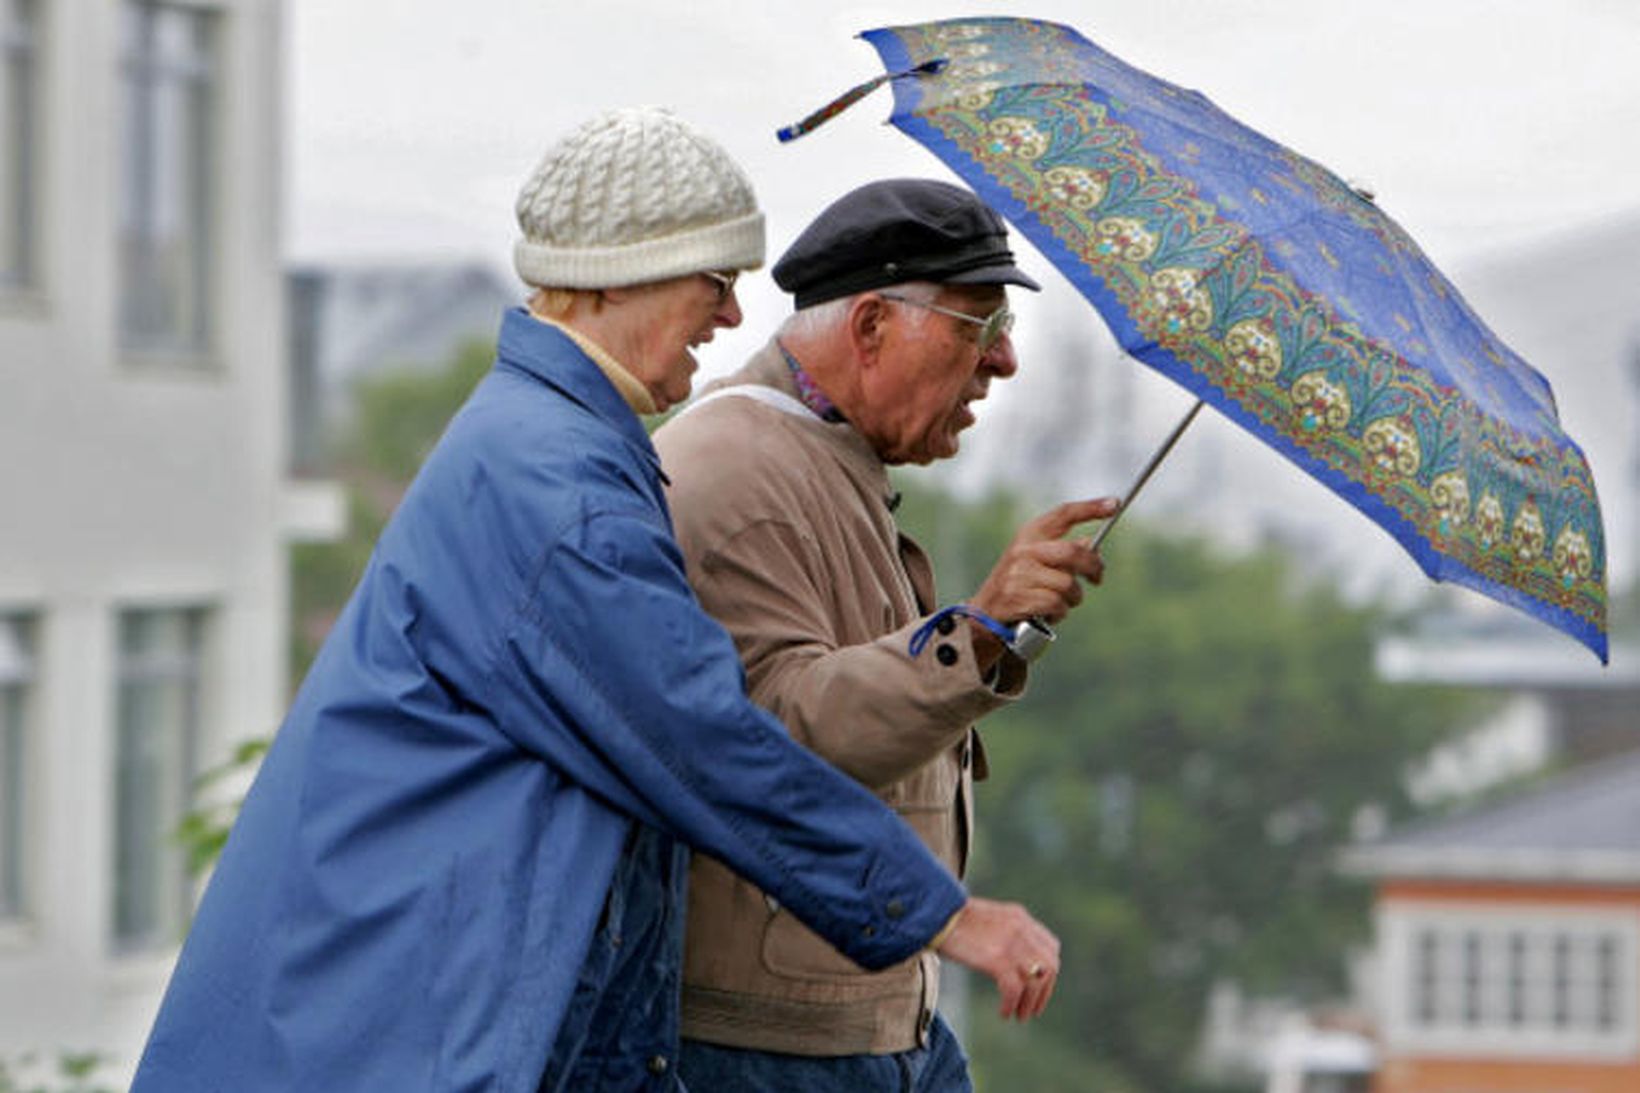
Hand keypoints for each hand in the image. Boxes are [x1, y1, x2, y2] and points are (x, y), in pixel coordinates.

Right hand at [934, 896, 1060, 1020]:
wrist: (933, 912)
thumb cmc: (950, 919)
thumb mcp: (986, 919)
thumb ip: (1003, 933)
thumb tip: (1009, 960)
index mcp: (1019, 917)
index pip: (1051, 947)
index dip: (1048, 971)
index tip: (1038, 987)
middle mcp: (1021, 928)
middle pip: (1049, 966)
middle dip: (1043, 992)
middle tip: (1031, 1010)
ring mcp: (1011, 943)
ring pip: (1035, 981)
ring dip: (1029, 1003)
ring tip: (1018, 1016)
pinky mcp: (997, 958)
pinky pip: (1014, 990)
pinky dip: (1011, 1005)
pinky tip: (1003, 1013)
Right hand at [965, 497, 1118, 664]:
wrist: (984, 615)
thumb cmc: (1018, 585)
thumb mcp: (1036, 561)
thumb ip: (1062, 552)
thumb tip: (1091, 546)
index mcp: (1029, 534)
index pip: (1063, 514)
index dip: (1091, 508)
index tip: (1115, 504)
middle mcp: (1024, 550)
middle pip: (1074, 552)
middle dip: (1093, 568)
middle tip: (1097, 579)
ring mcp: (1019, 573)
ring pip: (1068, 584)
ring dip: (1073, 598)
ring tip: (1061, 603)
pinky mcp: (1018, 597)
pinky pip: (1057, 605)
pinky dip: (1060, 613)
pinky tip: (1049, 614)